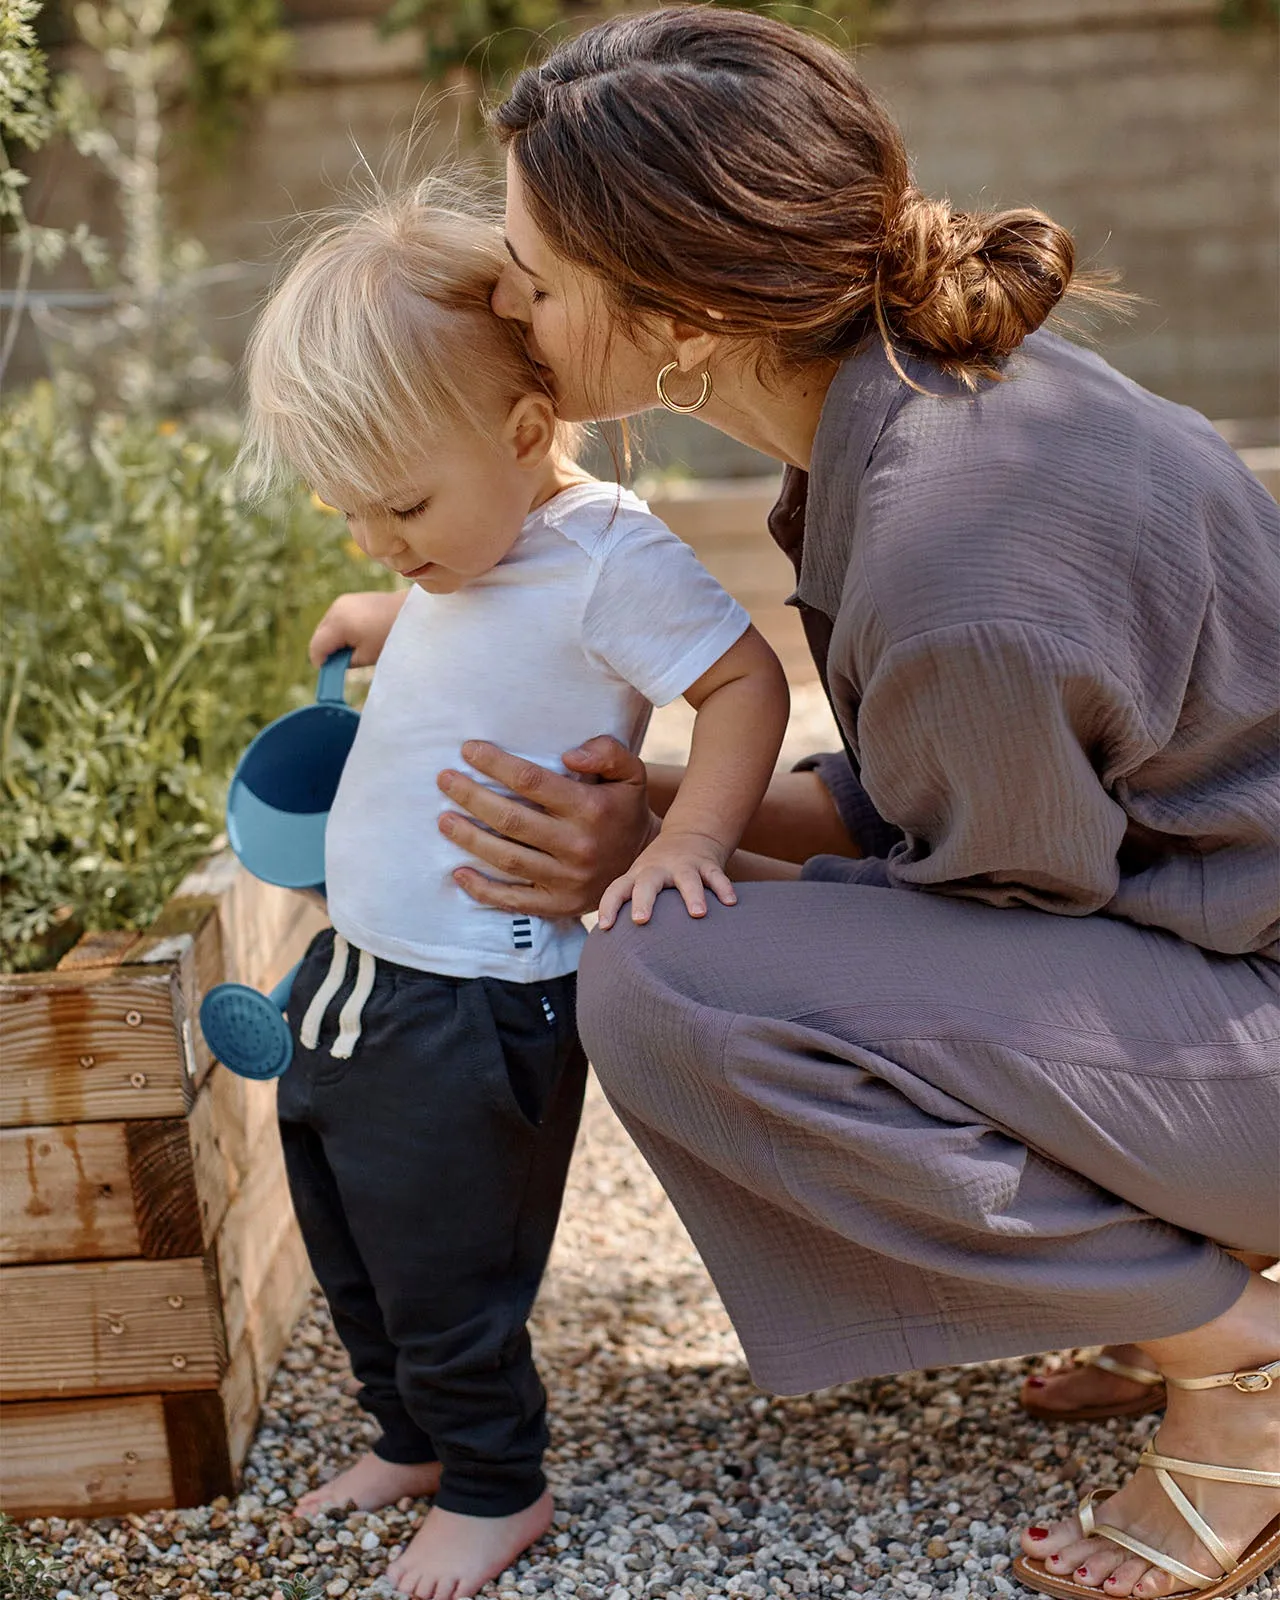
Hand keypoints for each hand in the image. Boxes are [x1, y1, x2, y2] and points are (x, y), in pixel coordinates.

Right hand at [308, 590, 406, 668]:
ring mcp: (342, 602)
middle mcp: (336, 609)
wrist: (412, 613)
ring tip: (354, 649)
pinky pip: (336, 619)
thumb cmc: (390, 636)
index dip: (321, 663)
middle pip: (319, 636)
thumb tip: (333, 663)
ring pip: (326, 627)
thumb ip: (344, 662)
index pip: (316, 647)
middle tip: (342, 664)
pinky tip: (357, 637)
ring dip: (333, 640)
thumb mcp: (365, 656)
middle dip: (327, 651)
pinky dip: (340, 631)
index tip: (331, 674)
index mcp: (338, 623)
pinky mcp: (349, 599)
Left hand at [437, 736, 656, 917]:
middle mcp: (577, 846)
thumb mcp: (631, 773)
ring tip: (443, 820)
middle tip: (444, 779)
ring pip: (507, 859)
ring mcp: (567, 880)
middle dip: (471, 796)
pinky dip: (482, 890)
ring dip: (469, 838)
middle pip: (511, 820)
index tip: (468, 750)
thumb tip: (569, 755)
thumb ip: (607, 752)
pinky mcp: (558, 905)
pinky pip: (513, 900)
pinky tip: (458, 873)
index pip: (532, 782)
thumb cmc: (624, 810)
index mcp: (591, 809)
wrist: (645, 864)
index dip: (496, 764)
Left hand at [597, 828, 736, 929]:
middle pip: (647, 883)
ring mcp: (684, 865)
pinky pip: (716, 875)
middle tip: (640, 920)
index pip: (617, 889)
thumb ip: (630, 906)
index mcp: (638, 876)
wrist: (691, 832)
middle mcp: (658, 869)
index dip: (609, 906)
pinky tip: (730, 902)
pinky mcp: (707, 864)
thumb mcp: (640, 880)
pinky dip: (723, 888)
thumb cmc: (660, 870)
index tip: (605, 926)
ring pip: (687, 878)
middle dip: (643, 900)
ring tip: (697, 914)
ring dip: (692, 895)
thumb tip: (614, 949)